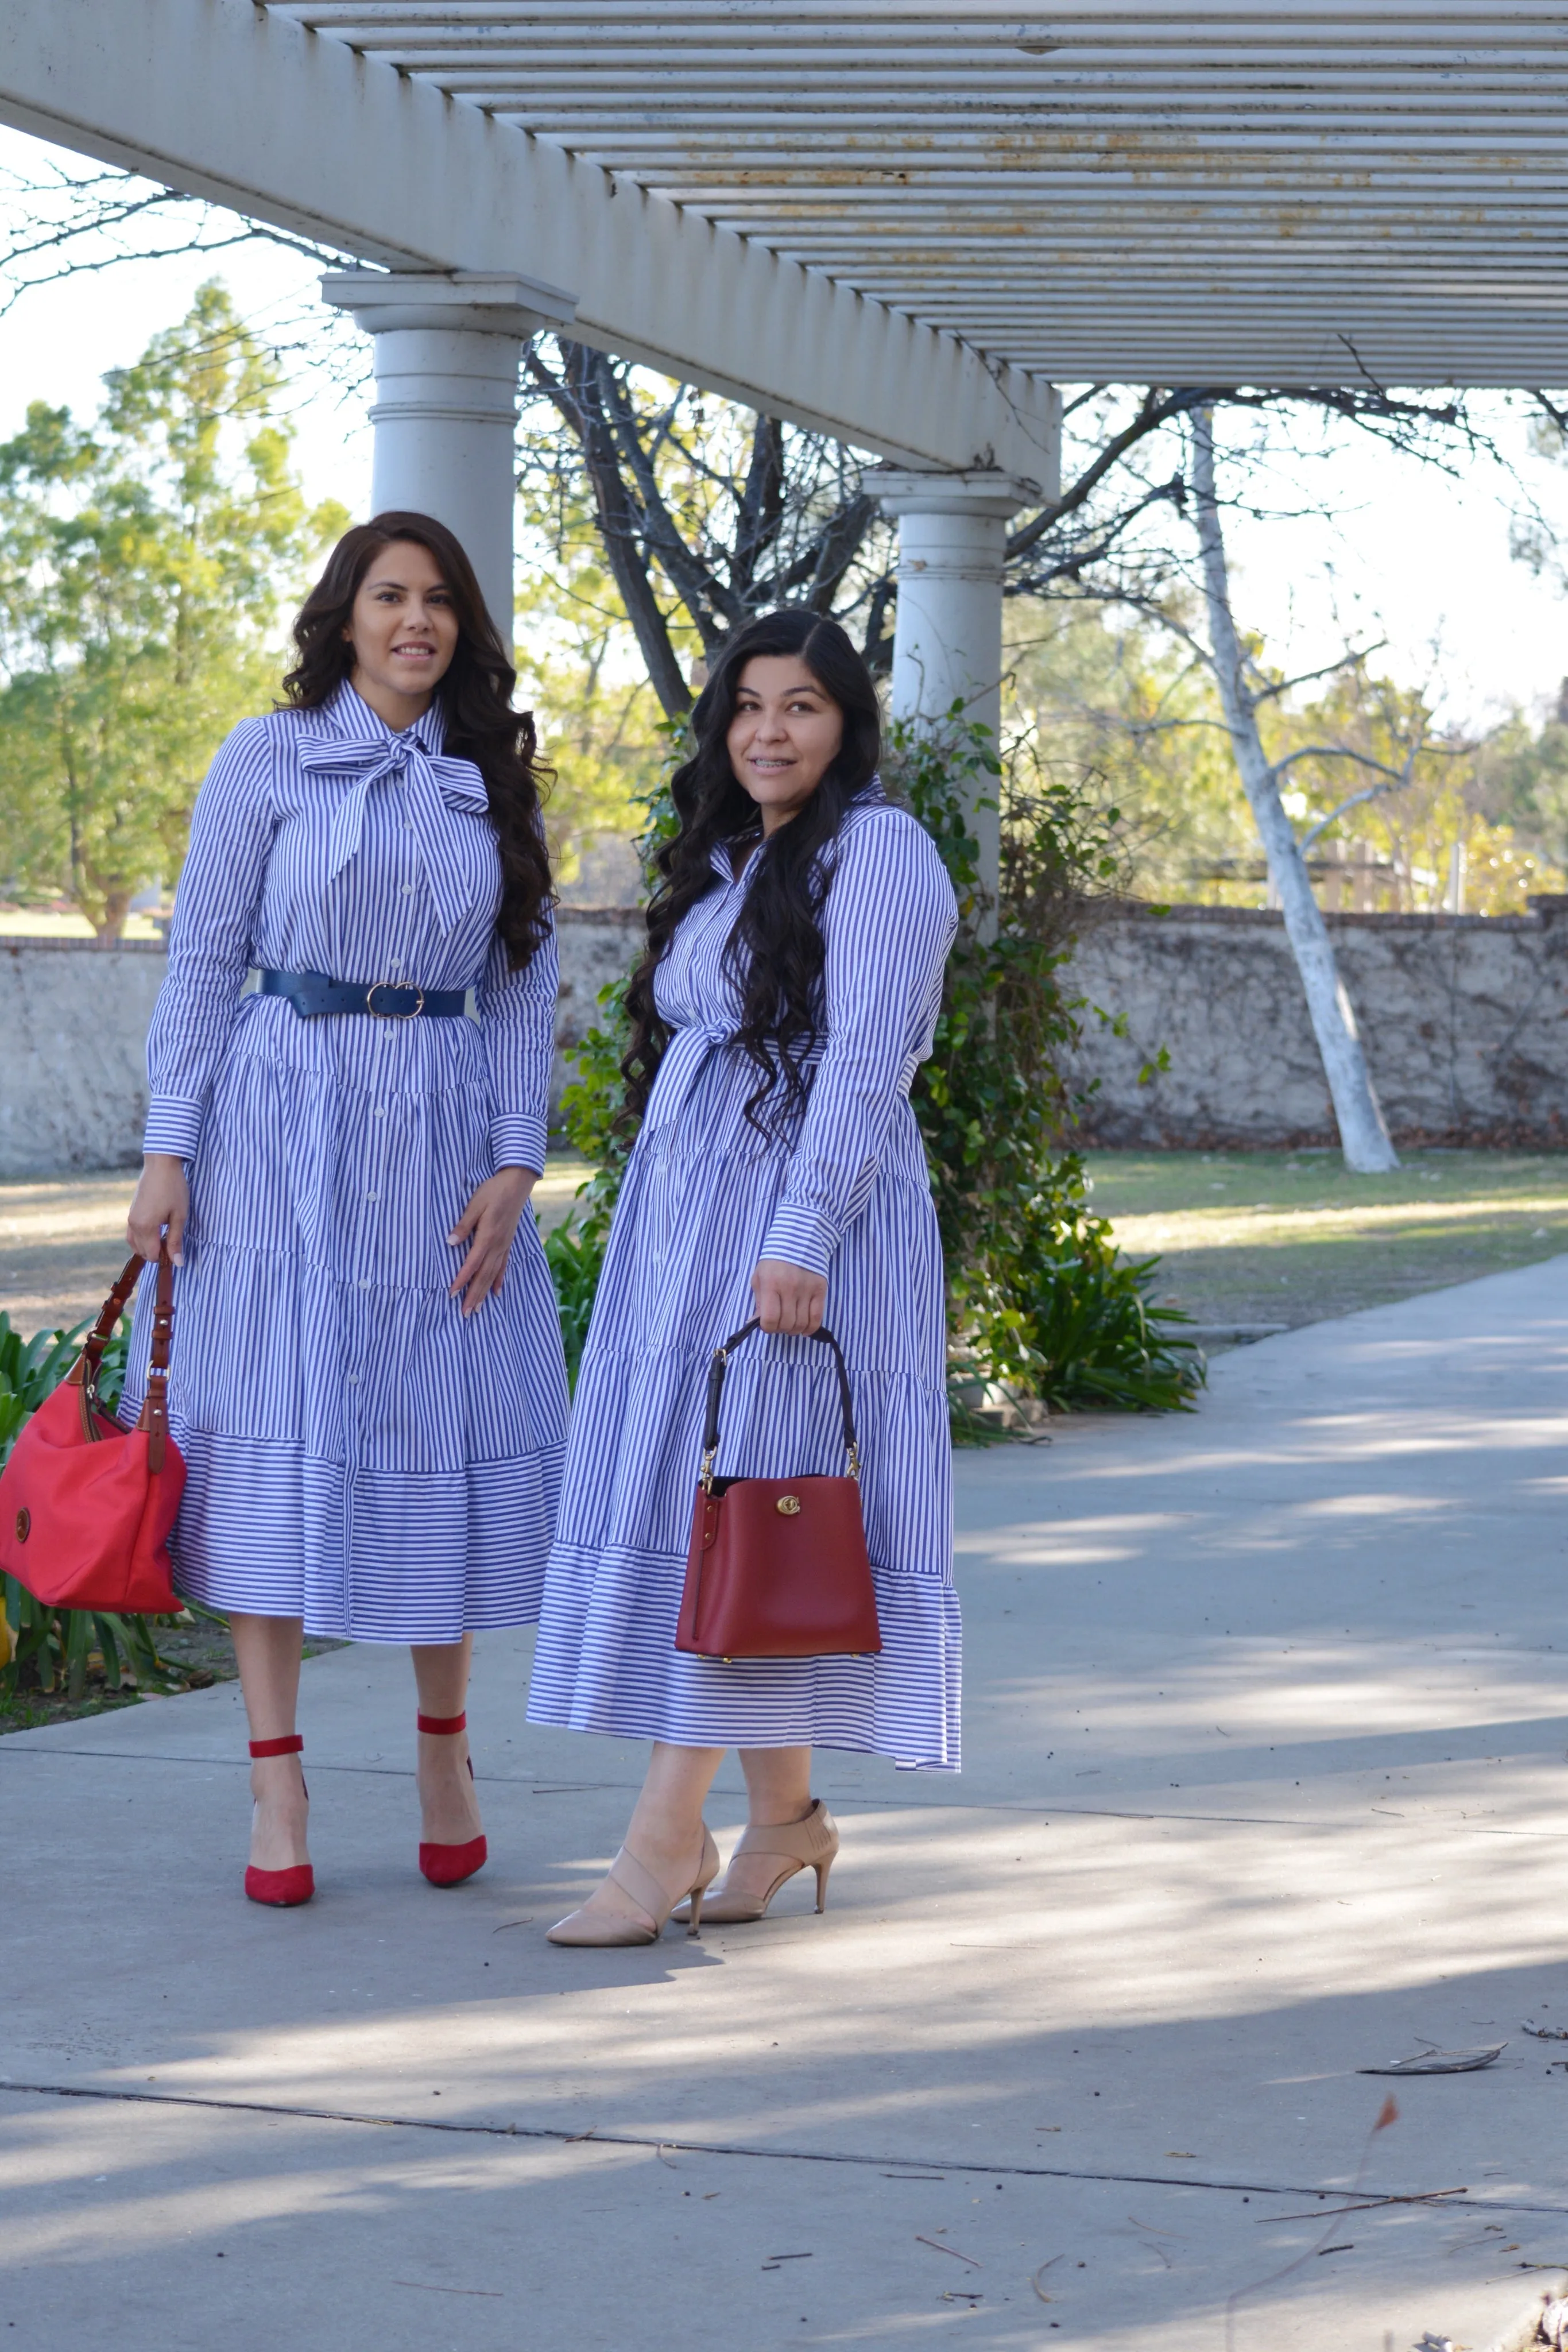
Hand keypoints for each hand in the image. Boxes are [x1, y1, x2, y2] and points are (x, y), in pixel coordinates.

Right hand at [127, 1153, 189, 1265]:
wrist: (160, 1165)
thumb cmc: (173, 1188)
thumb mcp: (179, 1216)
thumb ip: (176, 1241)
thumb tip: (178, 1263)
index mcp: (145, 1227)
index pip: (152, 1255)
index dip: (165, 1257)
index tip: (176, 1249)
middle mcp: (133, 1225)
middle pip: (142, 1252)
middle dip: (157, 1252)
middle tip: (172, 1240)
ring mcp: (130, 1218)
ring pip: (135, 1244)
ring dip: (148, 1246)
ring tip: (165, 1236)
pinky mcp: (130, 1213)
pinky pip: (132, 1234)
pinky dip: (142, 1239)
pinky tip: (156, 1231)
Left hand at [448, 1166, 534, 1316]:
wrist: (517, 1183)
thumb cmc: (493, 1191)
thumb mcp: (475, 1204)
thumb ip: (464, 1225)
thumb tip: (449, 1243)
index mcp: (488, 1235)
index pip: (472, 1263)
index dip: (462, 1279)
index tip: (451, 1293)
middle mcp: (498, 1245)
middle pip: (484, 1275)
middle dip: (474, 1295)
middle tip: (465, 1314)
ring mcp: (505, 1245)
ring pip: (493, 1274)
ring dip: (484, 1292)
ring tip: (477, 1309)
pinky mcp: (508, 1243)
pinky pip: (503, 1266)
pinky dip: (499, 1280)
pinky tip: (496, 1292)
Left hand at [751, 1257, 826, 1335]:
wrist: (798, 1242)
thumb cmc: (773, 1262)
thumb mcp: (759, 1278)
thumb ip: (758, 1301)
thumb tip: (754, 1322)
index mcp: (771, 1285)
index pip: (770, 1319)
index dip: (767, 1328)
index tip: (767, 1324)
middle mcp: (790, 1288)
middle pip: (787, 1323)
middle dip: (781, 1329)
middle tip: (779, 1323)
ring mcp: (807, 1290)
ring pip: (801, 1323)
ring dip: (794, 1330)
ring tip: (791, 1324)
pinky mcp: (820, 1290)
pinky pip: (817, 1318)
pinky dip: (810, 1328)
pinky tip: (804, 1328)